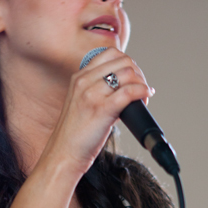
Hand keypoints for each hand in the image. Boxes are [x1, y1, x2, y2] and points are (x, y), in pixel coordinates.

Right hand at [41, 48, 154, 176]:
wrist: (63, 154)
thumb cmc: (75, 133)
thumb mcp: (81, 102)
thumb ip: (98, 90)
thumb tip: (126, 87)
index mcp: (79, 77)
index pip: (111, 54)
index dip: (128, 63)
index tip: (133, 78)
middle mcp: (84, 81)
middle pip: (123, 61)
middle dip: (138, 73)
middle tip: (141, 89)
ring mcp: (92, 94)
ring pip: (128, 73)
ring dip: (142, 83)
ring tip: (142, 98)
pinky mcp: (101, 109)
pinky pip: (129, 91)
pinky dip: (142, 92)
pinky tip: (145, 99)